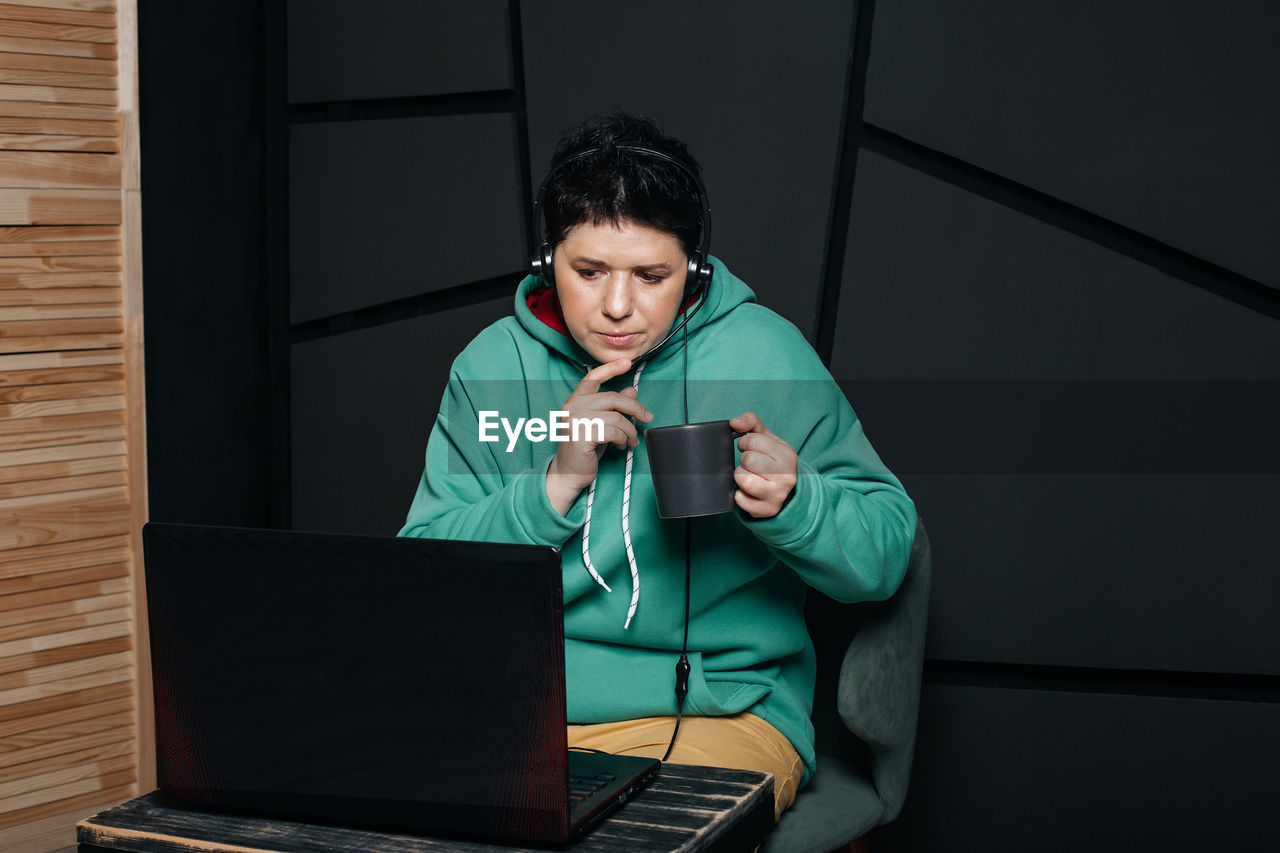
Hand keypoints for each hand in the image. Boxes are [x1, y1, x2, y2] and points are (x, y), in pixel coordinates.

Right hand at [546, 358, 652, 514]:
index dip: (611, 369)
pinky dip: (623, 439)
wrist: (569, 472)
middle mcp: (573, 406)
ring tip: (631, 440)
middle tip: (647, 417)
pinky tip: (622, 445)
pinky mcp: (581, 435)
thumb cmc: (584, 448)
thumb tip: (632, 390)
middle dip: (635, 408)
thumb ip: (613, 406)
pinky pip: (614, 432)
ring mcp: (576, 420)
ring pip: (617, 418)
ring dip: (630, 430)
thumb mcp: (601, 423)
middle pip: (613, 398)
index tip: (627, 362)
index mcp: (576, 400)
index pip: (593, 377)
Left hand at [730, 412, 797, 518]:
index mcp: (788, 455)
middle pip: (748, 460)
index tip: (751, 449)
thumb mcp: (768, 439)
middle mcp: (786, 476)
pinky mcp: (767, 510)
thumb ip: (751, 423)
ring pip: (743, 480)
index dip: (745, 443)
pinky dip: (739, 494)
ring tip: (749, 476)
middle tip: (750, 464)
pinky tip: (748, 491)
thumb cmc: (773, 461)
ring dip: (740, 476)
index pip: (753, 441)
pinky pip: (740, 499)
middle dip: (744, 460)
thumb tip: (735, 422)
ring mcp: (778, 495)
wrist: (786, 492)